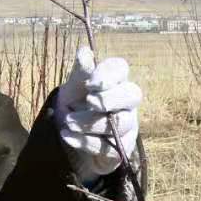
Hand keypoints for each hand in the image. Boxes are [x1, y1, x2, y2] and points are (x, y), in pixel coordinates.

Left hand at [55, 46, 141, 179]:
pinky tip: (68, 136)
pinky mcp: (122, 148)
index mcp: (115, 80)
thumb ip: (80, 72)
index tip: (90, 83)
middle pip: (133, 95)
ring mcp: (128, 125)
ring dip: (91, 122)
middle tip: (88, 101)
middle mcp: (127, 101)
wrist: (69, 136)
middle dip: (109, 98)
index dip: (108, 74)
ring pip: (119, 123)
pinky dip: (86, 142)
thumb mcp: (73, 88)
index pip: (121, 69)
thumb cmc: (75, 105)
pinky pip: (111, 147)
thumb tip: (84, 51)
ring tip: (68, 122)